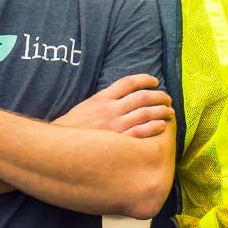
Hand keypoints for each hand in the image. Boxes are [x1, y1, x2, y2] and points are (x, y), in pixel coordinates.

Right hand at [55, 74, 173, 137]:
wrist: (58, 148)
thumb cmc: (72, 129)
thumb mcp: (85, 107)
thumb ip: (103, 100)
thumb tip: (122, 96)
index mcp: (101, 98)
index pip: (128, 82)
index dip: (144, 79)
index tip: (155, 81)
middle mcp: (110, 109)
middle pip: (142, 97)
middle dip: (159, 96)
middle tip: (168, 99)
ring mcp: (114, 125)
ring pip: (145, 113)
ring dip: (161, 111)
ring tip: (170, 112)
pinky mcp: (117, 141)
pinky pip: (140, 132)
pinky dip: (153, 127)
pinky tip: (161, 126)